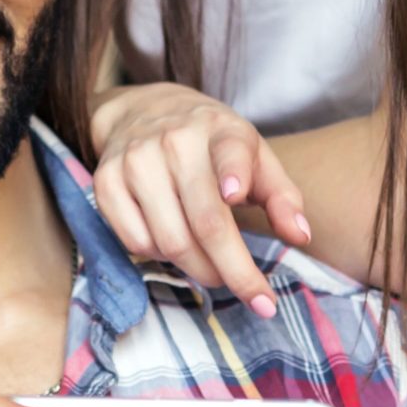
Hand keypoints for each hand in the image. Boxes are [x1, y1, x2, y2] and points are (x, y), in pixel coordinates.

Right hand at [90, 83, 311, 311]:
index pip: (229, 152)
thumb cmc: (212, 145)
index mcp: (221, 131)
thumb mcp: (255, 156)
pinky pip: (136, 242)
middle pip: (205, 221)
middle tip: (252, 295)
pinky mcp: (106, 182)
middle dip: (233, 270)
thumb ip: (282, 196)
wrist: (143, 112)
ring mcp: (136, 161)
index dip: (233, 172)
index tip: (236, 193)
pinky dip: (160, 258)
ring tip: (214, 269)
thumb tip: (300, 236)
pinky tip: (176, 246)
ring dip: (198, 269)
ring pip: (170, 240)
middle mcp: (175, 141)